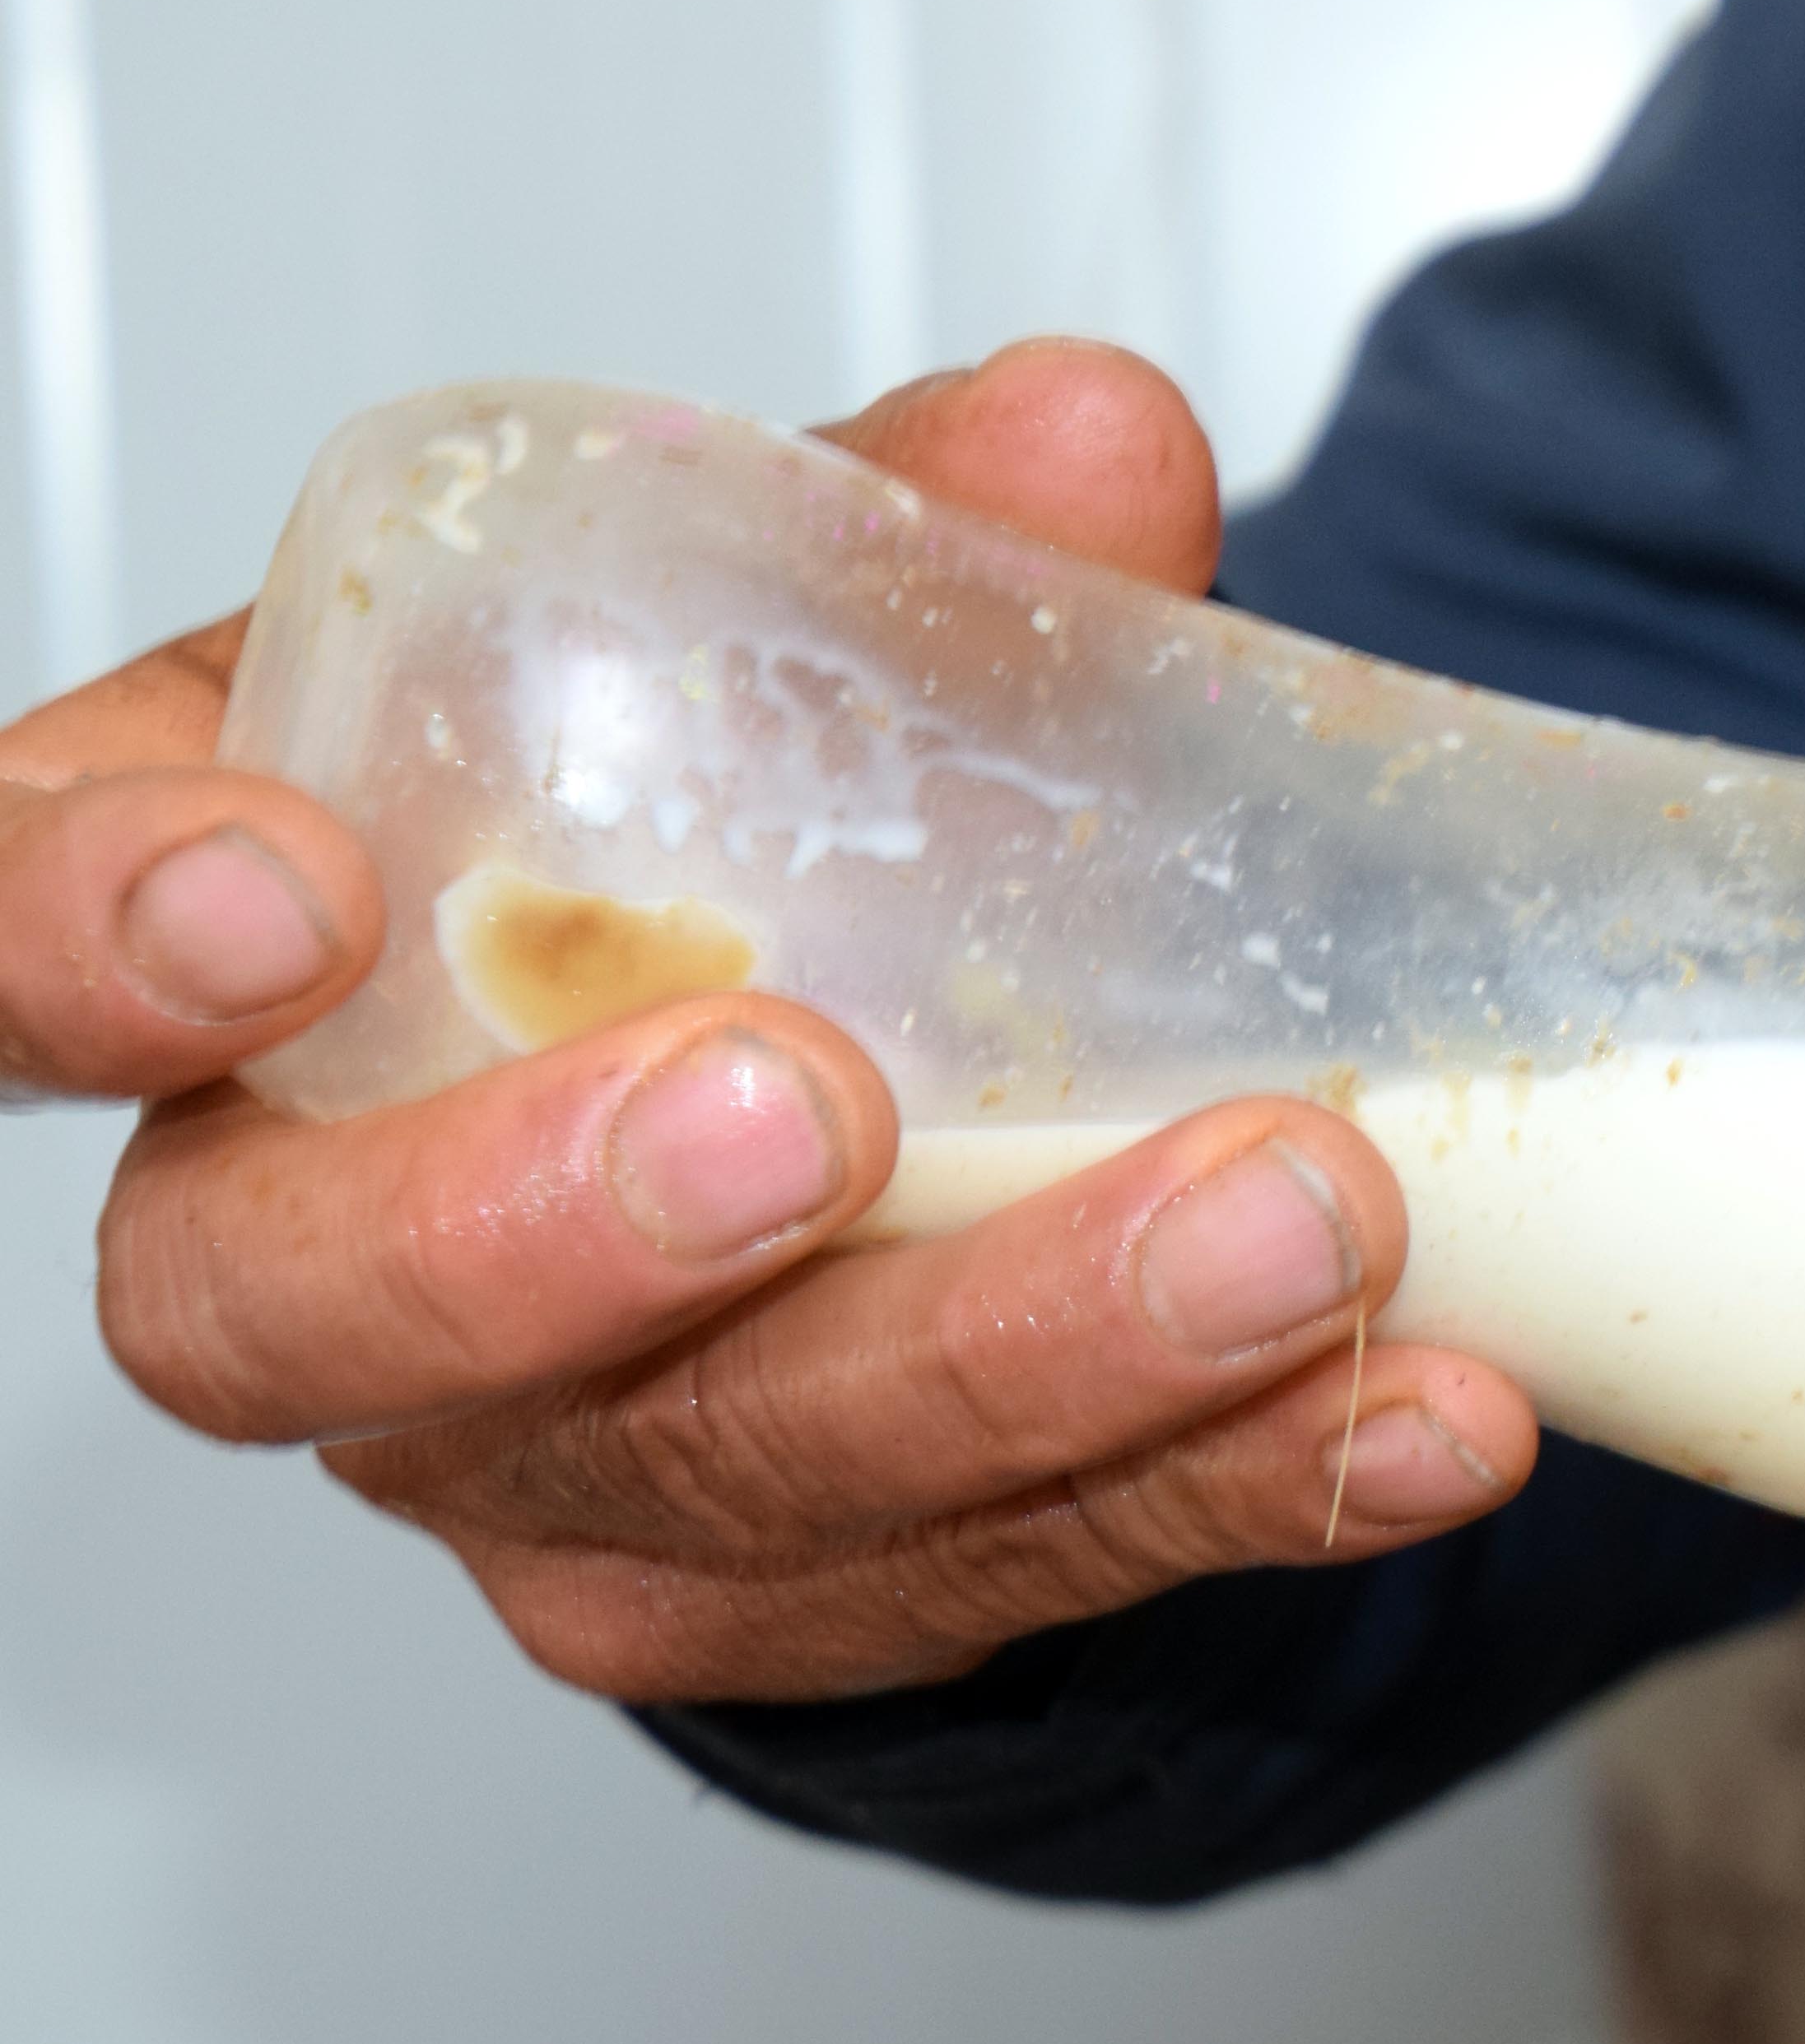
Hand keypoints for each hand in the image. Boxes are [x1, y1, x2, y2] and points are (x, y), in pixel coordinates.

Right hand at [38, 342, 1540, 1703]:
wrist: (859, 1111)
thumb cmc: (726, 846)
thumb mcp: (773, 645)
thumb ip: (899, 536)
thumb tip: (1093, 440)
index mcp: (231, 956)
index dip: (74, 939)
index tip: (268, 887)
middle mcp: (317, 1251)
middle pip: (316, 1312)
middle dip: (560, 1229)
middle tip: (813, 1114)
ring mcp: (546, 1465)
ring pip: (733, 1475)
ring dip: (1037, 1359)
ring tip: (1306, 1226)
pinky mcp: (791, 1603)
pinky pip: (1006, 1577)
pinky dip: (1249, 1485)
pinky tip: (1429, 1411)